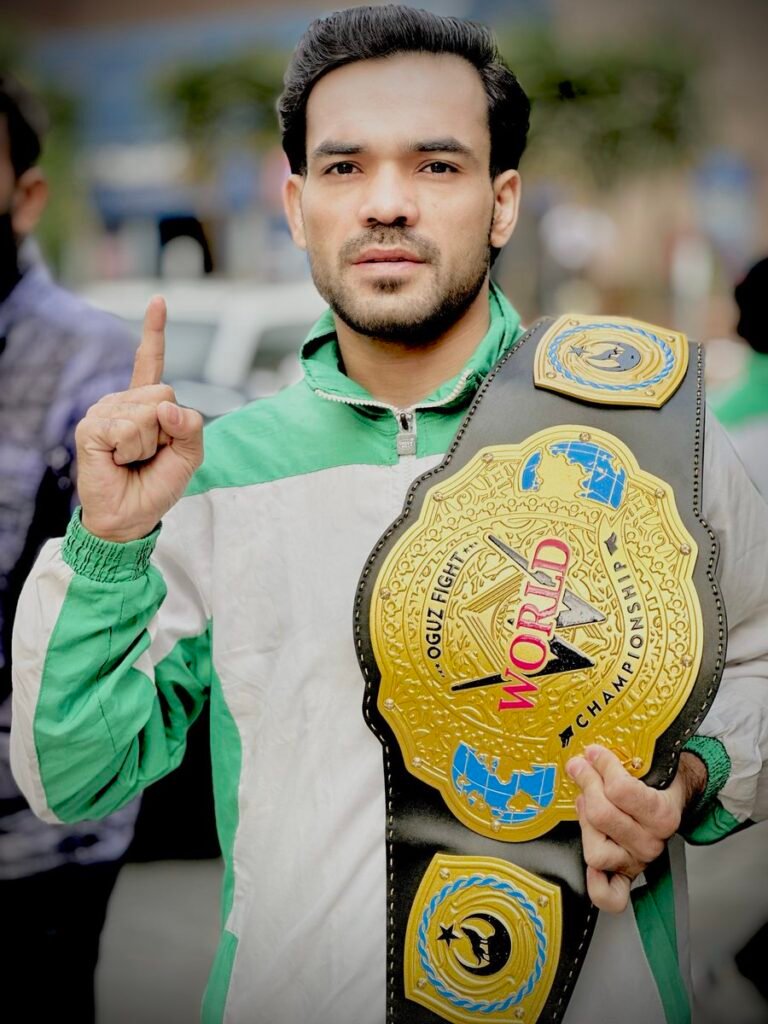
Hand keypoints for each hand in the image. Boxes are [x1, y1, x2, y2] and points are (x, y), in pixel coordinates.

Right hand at [75, 296, 203, 542]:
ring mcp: (104, 412)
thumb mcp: (190, 455)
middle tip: (150, 454)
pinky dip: (132, 449)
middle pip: (164, 393)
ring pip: (149, 412)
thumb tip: (166, 407)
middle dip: (168, 430)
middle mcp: (122, 402)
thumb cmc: (157, 485)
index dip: (154, 332)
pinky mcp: (91, 427)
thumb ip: (191, 426)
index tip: (159, 301)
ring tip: (132, 460)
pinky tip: (118, 460)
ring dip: (149, 444)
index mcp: (145, 404)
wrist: (131, 516)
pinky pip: (129, 428)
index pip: (149, 362)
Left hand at [566, 745, 706, 912]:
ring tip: (586, 803)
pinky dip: (597, 886)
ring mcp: (638, 861)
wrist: (675, 797)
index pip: (620, 790)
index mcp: (662, 814)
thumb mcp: (648, 764)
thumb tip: (588, 755)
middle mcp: (652, 842)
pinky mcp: (626, 875)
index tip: (594, 753)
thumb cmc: (659, 780)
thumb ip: (621, 760)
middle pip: (601, 816)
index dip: (601, 766)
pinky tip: (591, 869)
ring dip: (585, 823)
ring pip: (595, 851)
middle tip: (581, 767)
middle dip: (587, 785)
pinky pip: (610, 895)